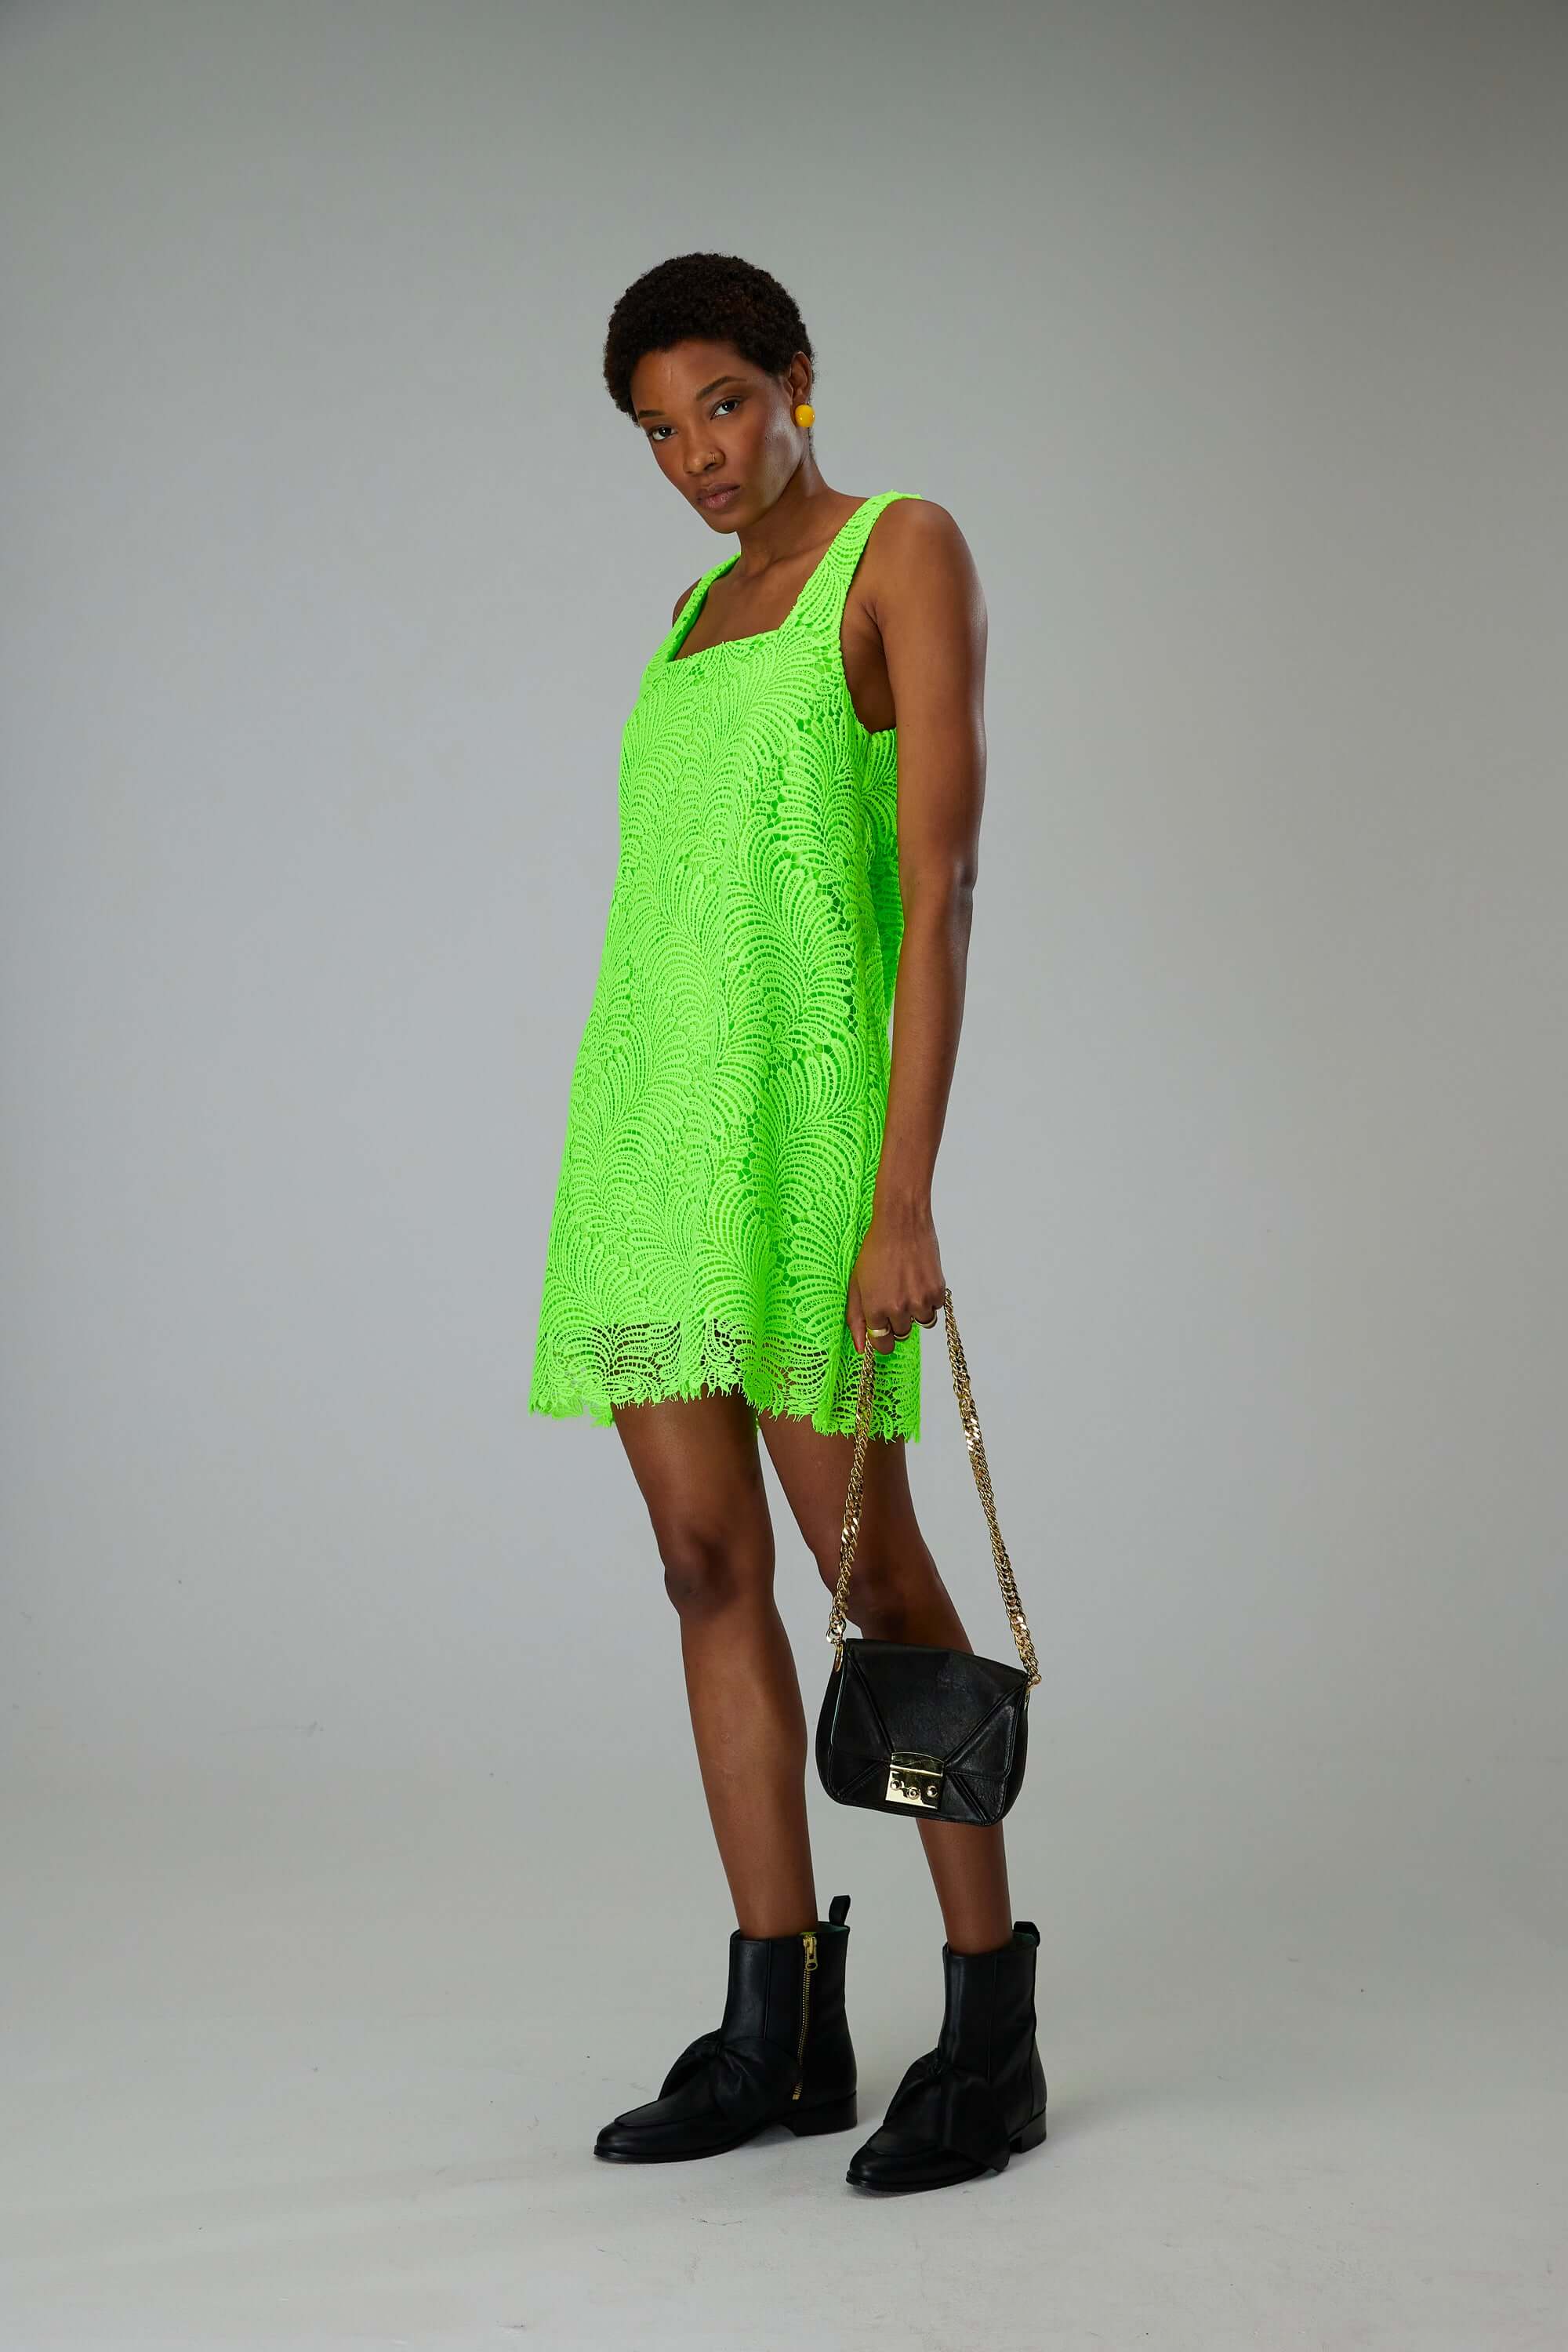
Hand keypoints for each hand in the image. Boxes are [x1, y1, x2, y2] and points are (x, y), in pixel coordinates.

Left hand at [846, 1201, 945, 1354]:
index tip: (883, 1329)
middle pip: (902, 1333)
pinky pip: (936, 1307)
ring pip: (922, 1322)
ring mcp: (921, 1301)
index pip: (882, 1344)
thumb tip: (859, 1348)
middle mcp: (899, 1309)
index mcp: (875, 1309)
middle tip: (894, 1295)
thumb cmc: (875, 1249)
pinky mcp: (938, 1291)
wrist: (901, 1223)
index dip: (882, 1338)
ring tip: (908, 1286)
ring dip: (916, 1310)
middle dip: (897, 1320)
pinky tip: (919, 1279)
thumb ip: (856, 1318)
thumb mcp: (857, 1283)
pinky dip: (929, 1298)